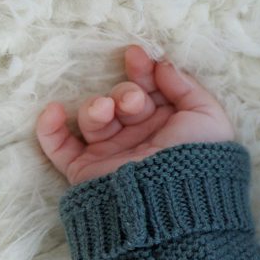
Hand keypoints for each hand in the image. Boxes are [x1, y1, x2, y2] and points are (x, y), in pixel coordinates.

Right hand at [35, 44, 235, 186]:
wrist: (174, 203)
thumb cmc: (198, 159)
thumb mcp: (208, 118)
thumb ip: (187, 87)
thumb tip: (163, 64)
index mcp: (167, 125)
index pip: (149, 90)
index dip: (142, 70)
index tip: (136, 55)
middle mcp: (139, 137)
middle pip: (121, 100)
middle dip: (125, 93)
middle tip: (132, 101)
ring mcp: (111, 153)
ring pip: (93, 117)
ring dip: (95, 107)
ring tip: (105, 111)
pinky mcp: (87, 171)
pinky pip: (58, 146)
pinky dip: (50, 128)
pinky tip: (55, 111)